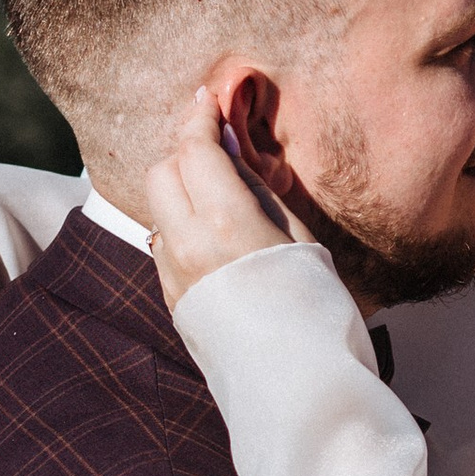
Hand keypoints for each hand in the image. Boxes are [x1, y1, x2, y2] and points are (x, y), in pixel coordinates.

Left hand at [142, 90, 315, 313]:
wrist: (299, 378)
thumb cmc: (315, 301)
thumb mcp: (299, 233)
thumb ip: (256, 189)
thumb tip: (229, 150)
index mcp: (226, 222)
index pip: (195, 150)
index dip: (198, 117)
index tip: (207, 97)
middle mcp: (187, 244)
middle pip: (162, 172)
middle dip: (185, 154)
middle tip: (219, 151)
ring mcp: (174, 272)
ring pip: (159, 208)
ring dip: (181, 191)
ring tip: (222, 196)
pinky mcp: (171, 295)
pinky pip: (165, 243)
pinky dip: (183, 227)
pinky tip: (219, 239)